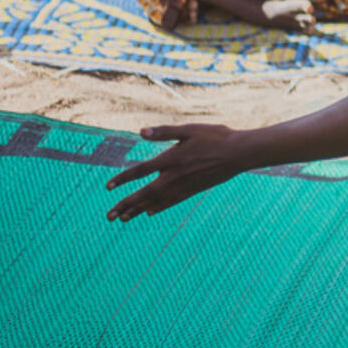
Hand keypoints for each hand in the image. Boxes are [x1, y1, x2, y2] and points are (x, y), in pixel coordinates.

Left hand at [107, 124, 254, 221]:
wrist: (239, 153)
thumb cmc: (215, 137)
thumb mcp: (189, 129)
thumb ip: (164, 131)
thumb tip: (140, 132)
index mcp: (171, 159)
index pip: (140, 171)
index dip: (122, 179)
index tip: (107, 187)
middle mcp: (174, 176)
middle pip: (144, 193)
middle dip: (125, 205)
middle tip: (109, 216)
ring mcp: (184, 186)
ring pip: (156, 201)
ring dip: (138, 210)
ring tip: (123, 218)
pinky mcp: (192, 190)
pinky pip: (171, 202)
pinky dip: (158, 208)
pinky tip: (150, 212)